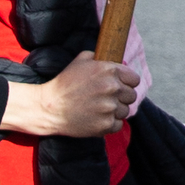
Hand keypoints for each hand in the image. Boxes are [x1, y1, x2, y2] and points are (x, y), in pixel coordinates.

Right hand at [10, 53, 139, 137]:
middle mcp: (112, 87)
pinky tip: (96, 118)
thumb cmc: (64, 83)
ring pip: (126, 111)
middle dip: (121, 97)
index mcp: (109, 70)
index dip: (127, 83)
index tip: (120, 87)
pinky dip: (109, 123)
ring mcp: (109, 107)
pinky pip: (118, 124)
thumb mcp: (81, 61)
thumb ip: (101, 59)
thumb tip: (117, 62)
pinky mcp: (105, 124)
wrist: (49, 107)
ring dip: (115, 111)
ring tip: (99, 109)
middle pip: (132, 96)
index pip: (135, 79)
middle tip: (107, 99)